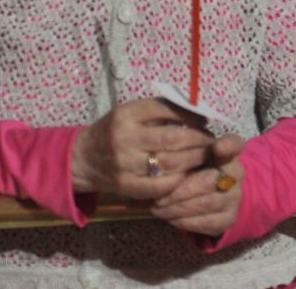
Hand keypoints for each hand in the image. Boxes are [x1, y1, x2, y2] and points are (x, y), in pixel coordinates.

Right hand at [69, 98, 214, 199]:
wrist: (83, 158)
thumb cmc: (117, 130)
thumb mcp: (133, 112)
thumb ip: (162, 109)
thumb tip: (201, 112)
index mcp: (127, 114)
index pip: (168, 110)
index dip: (193, 116)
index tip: (206, 120)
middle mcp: (124, 138)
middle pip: (173, 139)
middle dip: (199, 140)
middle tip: (212, 142)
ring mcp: (124, 164)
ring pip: (169, 163)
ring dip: (194, 160)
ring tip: (205, 156)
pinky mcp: (125, 186)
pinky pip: (160, 186)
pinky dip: (178, 180)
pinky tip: (187, 174)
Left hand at [150, 135, 245, 236]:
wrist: (212, 194)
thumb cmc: (195, 170)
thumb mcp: (191, 157)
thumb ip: (183, 155)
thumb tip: (162, 162)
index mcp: (227, 152)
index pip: (233, 145)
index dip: (226, 146)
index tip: (217, 147)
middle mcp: (237, 173)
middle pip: (209, 181)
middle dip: (179, 192)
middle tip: (158, 198)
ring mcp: (235, 196)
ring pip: (205, 204)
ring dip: (177, 209)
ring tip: (158, 209)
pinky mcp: (230, 217)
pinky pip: (206, 222)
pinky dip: (185, 221)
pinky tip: (171, 218)